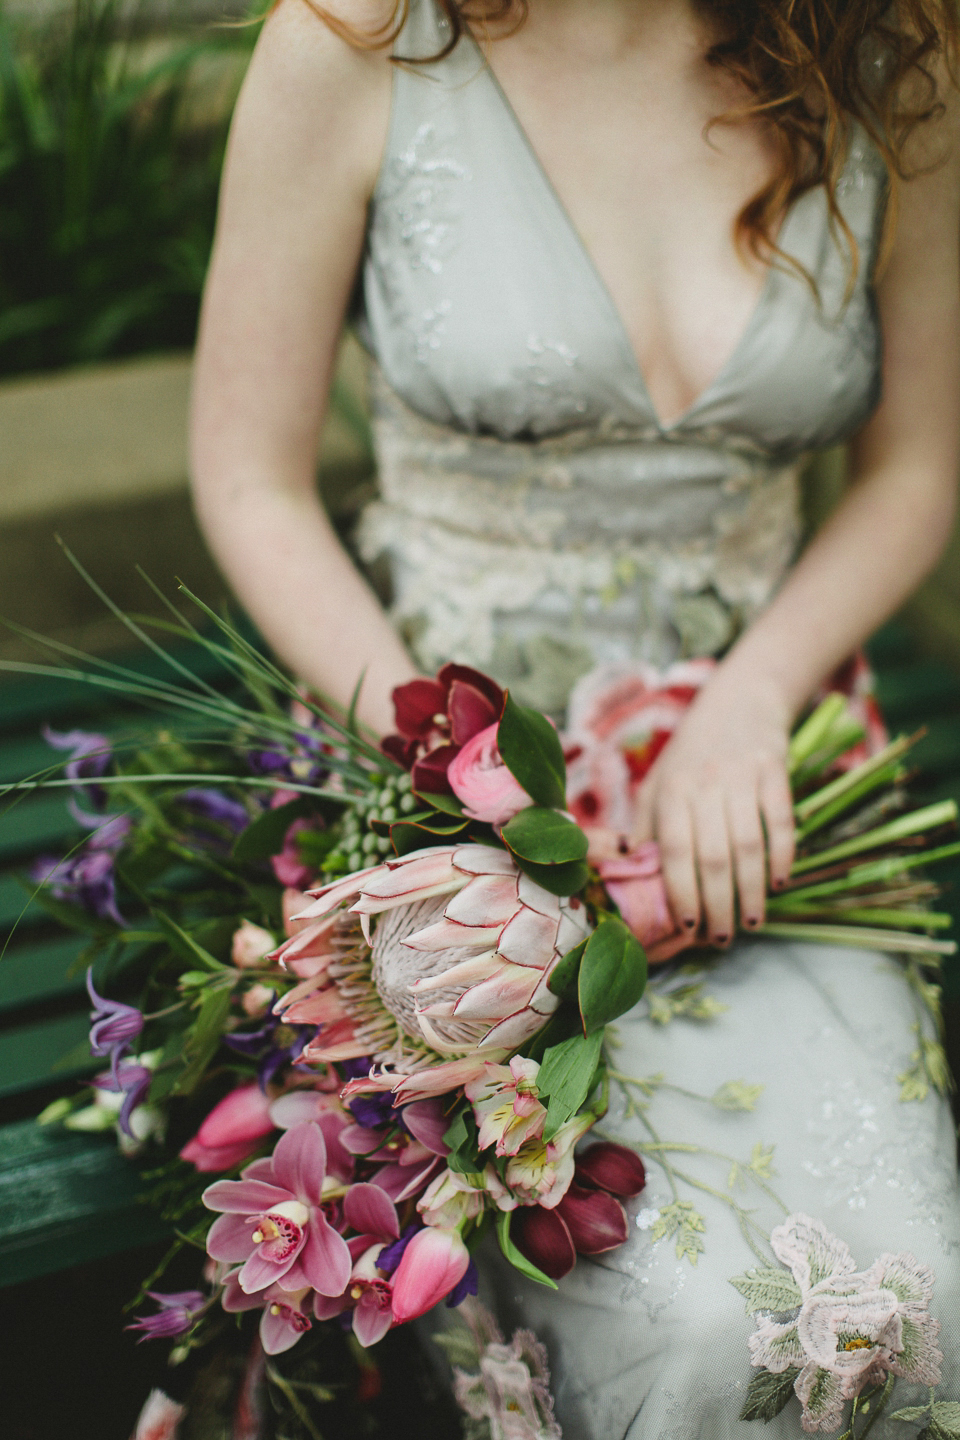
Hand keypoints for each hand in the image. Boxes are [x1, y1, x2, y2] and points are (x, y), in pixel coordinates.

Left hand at [630, 668, 795, 943]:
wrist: (740, 701)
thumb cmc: (692, 755)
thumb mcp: (660, 783)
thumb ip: (649, 828)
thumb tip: (638, 880)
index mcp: (670, 790)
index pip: (673, 851)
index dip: (682, 891)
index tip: (688, 927)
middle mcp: (703, 783)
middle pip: (712, 856)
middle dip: (718, 904)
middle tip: (722, 939)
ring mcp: (741, 776)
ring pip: (748, 844)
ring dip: (752, 890)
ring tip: (752, 922)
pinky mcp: (775, 770)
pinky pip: (781, 820)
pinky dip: (782, 855)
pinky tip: (779, 883)